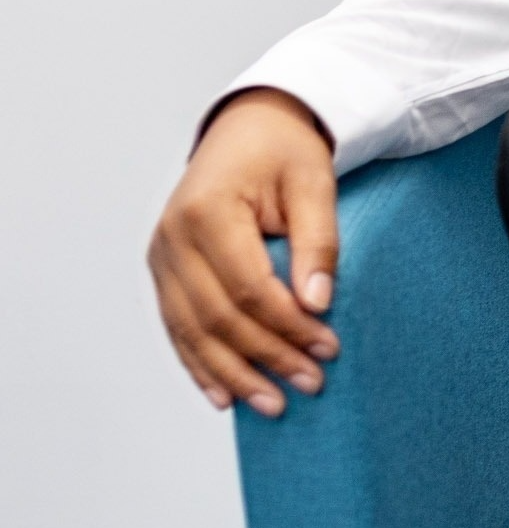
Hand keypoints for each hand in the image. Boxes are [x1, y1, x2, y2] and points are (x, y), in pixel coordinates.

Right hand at [147, 88, 340, 415]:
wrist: (250, 124)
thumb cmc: (285, 150)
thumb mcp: (314, 182)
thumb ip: (318, 241)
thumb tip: (317, 303)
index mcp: (207, 212)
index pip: (248, 288)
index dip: (288, 325)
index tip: (328, 347)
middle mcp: (172, 238)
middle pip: (218, 317)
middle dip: (267, 356)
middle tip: (311, 382)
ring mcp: (161, 256)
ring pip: (191, 331)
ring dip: (233, 373)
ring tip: (273, 404)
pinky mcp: (164, 269)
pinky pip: (177, 326)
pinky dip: (200, 363)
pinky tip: (224, 394)